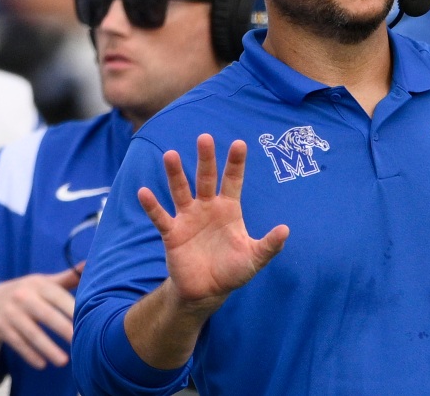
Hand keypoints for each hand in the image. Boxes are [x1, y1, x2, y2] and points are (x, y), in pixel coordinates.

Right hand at [0, 268, 79, 368]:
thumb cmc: (27, 290)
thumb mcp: (44, 282)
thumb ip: (67, 277)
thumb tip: (89, 264)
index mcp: (39, 284)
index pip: (59, 296)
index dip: (73, 309)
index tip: (89, 320)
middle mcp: (23, 297)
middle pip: (47, 315)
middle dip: (64, 329)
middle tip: (80, 341)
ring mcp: (11, 314)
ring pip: (32, 333)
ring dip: (48, 348)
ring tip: (64, 361)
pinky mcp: (2, 329)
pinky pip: (18, 343)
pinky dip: (30, 354)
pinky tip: (43, 364)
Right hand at [138, 134, 288, 314]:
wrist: (207, 291)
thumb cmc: (233, 271)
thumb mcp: (254, 258)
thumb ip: (269, 245)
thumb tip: (286, 230)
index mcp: (229, 209)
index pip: (233, 180)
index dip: (236, 163)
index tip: (239, 143)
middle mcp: (208, 208)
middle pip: (206, 178)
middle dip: (206, 159)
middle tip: (204, 137)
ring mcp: (188, 218)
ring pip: (181, 191)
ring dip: (175, 174)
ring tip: (171, 154)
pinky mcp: (172, 233)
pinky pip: (161, 217)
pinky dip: (152, 206)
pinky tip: (144, 192)